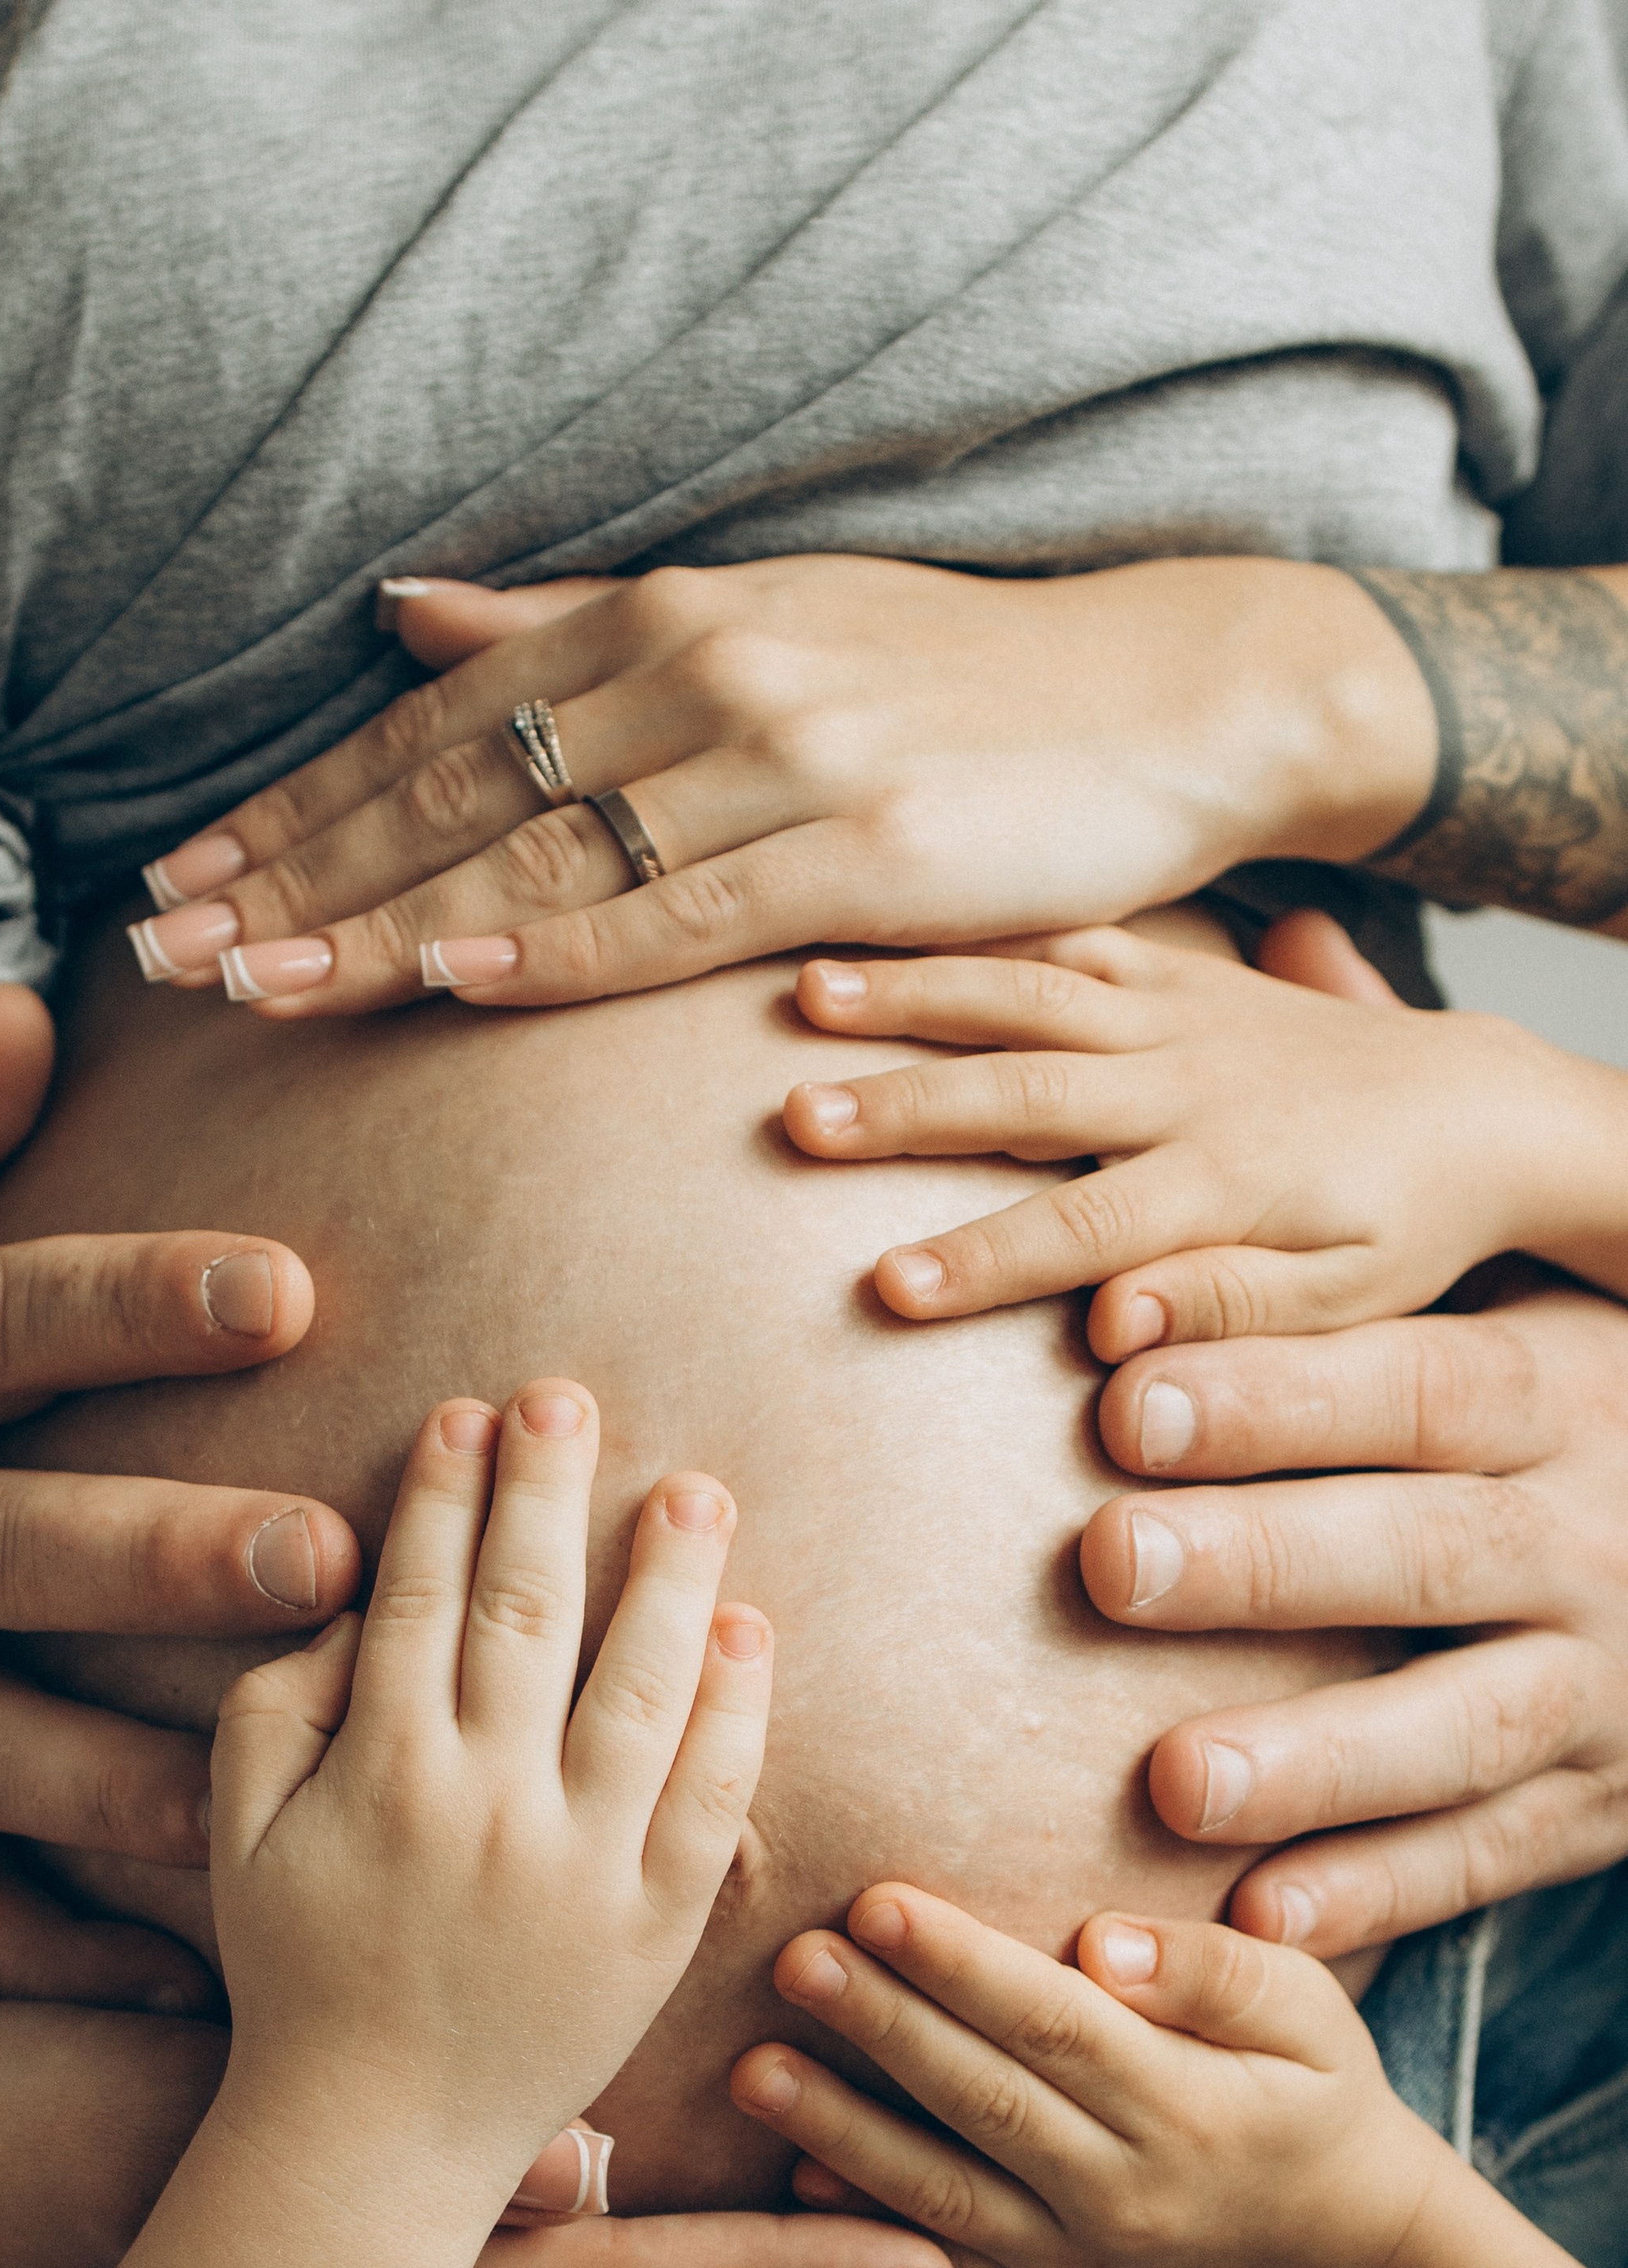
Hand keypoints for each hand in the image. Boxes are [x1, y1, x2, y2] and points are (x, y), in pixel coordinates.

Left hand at [121, 557, 1428, 1012]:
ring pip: (541, 853)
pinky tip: (454, 975)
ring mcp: (781, 760)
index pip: (434, 729)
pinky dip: (560, 944)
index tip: (180, 877)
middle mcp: (701, 673)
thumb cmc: (951, 683)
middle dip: (294, 876)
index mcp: (660, 622)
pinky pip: (678, 911)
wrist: (1165, 696)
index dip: (296, 807)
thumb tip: (405, 617)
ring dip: (382, 924)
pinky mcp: (862, 852)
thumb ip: (568, 627)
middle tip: (164, 950)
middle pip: (453, 791)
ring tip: (251, 987)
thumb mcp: (753, 622)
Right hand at [207, 1380, 772, 2201]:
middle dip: (547, 1492)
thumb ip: (272, 1706)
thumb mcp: (237, 1834)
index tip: (465, 1415)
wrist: (375, 2139)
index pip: (418, 1598)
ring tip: (695, 1489)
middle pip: (528, 1614)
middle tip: (569, 1398)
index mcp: (381, 1773)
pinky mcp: (653, 1924)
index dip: (442, 1497)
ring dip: (668, 1578)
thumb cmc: (298, 1972)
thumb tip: (350, 1603)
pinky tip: (748, 1631)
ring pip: (638, 1690)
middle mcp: (485, 1806)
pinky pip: (707, 1799)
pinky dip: (732, 1713)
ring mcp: (580, 1865)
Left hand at [730, 1886, 1445, 2267]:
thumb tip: (1103, 1943)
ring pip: (943, 2197)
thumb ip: (1212, 1971)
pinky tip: (792, 2173)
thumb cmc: (1309, 2088)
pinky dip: (862, 2226)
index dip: (962, 1967)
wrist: (1332, 2244)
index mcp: (1191, 2111)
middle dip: (880, 2029)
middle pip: (984, 2104)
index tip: (877, 1902)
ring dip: (840, 2131)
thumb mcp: (1308, 2010)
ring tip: (753, 2070)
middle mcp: (1127, 2200)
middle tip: (792, 1960)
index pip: (1056, 2027)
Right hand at [780, 920, 1618, 1347]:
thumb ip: (1230, 1311)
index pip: (1085, 1225)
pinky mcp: (1174, 974)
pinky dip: (976, 934)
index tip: (885, 1287)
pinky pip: (1069, 940)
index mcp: (1227, 1178)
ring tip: (803, 997)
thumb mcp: (1347, 1302)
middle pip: (1026, 1094)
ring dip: (911, 996)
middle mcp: (1188, 1084)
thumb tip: (1113, 1333)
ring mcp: (1175, 1016)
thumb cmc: (1401, 1229)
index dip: (983, 1257)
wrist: (1476, 1110)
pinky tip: (890, 930)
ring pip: (1027, 997)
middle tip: (796, 1122)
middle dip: (904, 1108)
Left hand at [1084, 1276, 1627, 1954]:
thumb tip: (1117, 1289)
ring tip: (1176, 1782)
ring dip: (1318, 1759)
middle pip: (1428, 1548)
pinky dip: (1378, 1893)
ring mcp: (1602, 1687)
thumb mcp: (1510, 1343)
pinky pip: (1486, 1858)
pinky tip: (1261, 1918)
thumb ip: (1352, 1328)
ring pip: (1461, 1726)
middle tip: (1108, 1563)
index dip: (1278, 1396)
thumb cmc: (1552, 1434)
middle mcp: (1589, 1544)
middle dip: (1266, 1558)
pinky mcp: (1595, 1809)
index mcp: (1562, 1403)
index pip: (1418, 1387)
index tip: (1123, 1404)